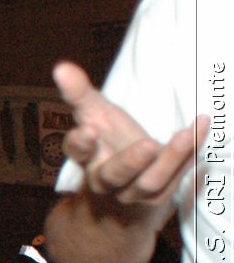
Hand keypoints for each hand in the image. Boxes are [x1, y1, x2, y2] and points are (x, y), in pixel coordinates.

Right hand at [53, 61, 206, 212]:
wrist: (123, 190)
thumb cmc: (108, 144)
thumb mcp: (94, 116)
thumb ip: (79, 93)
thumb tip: (61, 67)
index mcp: (87, 158)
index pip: (78, 152)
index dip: (81, 143)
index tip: (89, 131)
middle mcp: (106, 180)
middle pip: (114, 175)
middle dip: (130, 162)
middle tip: (147, 146)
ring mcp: (133, 191)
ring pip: (149, 181)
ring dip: (168, 159)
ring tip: (184, 136)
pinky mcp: (159, 196)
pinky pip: (178, 176)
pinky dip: (190, 154)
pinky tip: (201, 129)